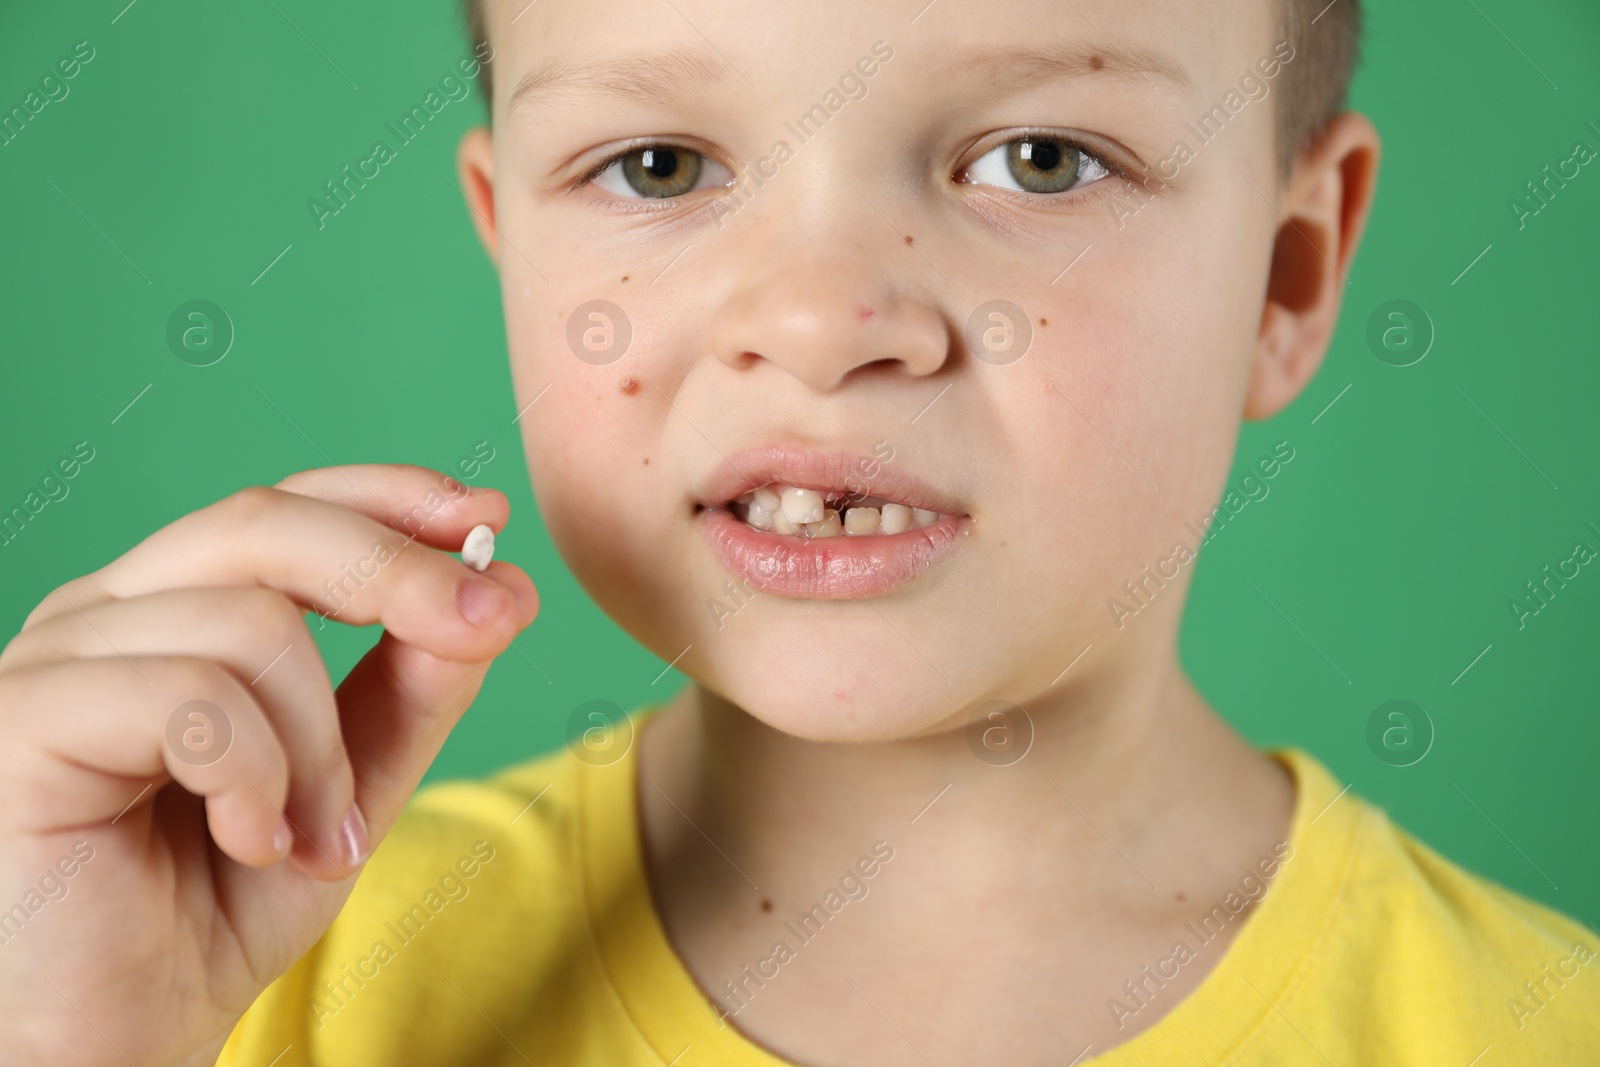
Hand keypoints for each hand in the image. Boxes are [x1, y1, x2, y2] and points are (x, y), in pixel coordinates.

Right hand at [0, 465, 538, 1064]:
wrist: (114, 1039)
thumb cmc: (214, 908)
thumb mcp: (350, 784)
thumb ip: (416, 687)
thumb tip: (505, 584)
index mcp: (170, 608)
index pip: (284, 506)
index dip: (389, 497)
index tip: (489, 517)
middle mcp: (104, 612)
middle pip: (266, 524)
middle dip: (400, 570)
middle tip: (490, 626)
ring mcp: (54, 660)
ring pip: (249, 622)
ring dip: (321, 744)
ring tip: (312, 838)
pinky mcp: (21, 722)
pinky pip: (192, 698)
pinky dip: (258, 776)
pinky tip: (253, 842)